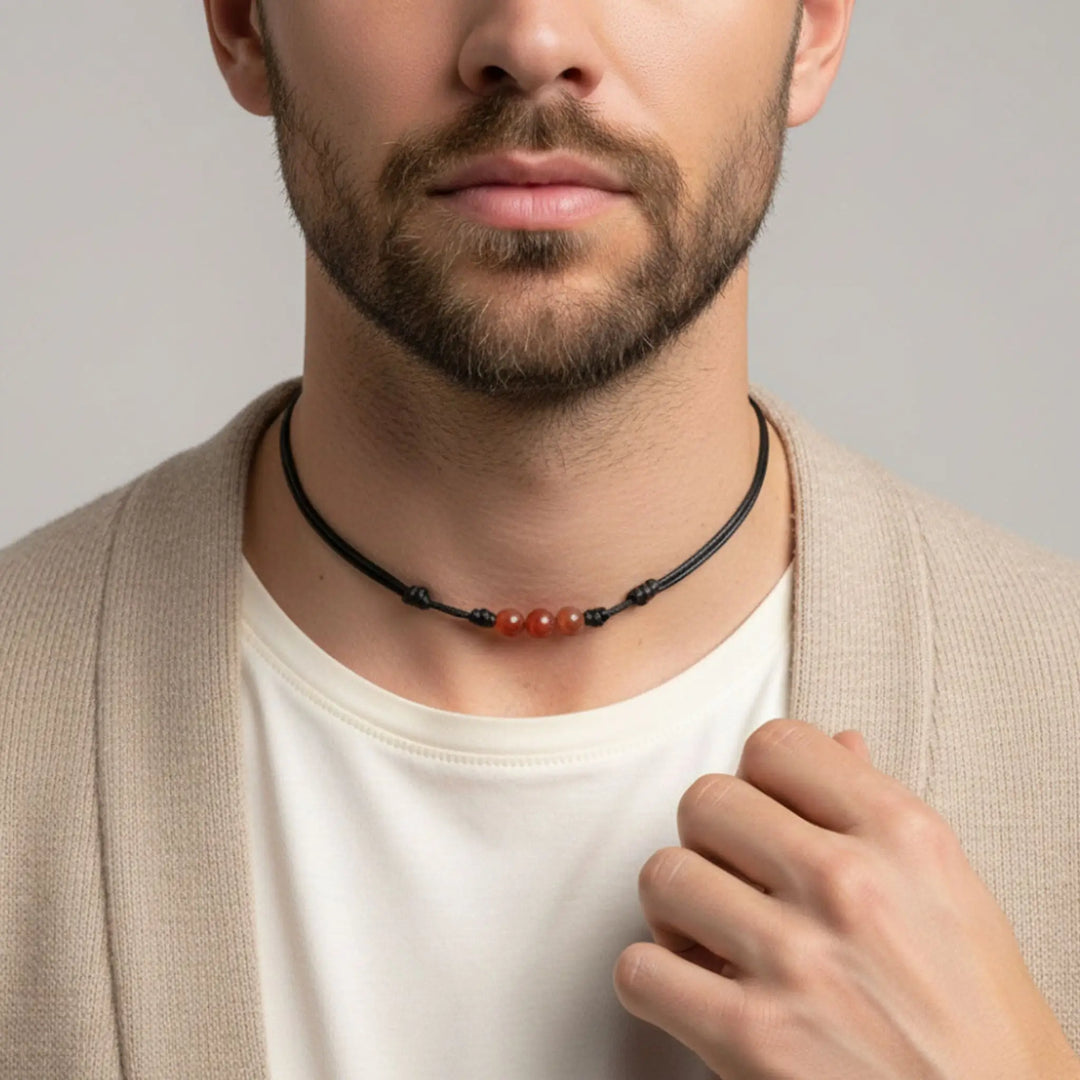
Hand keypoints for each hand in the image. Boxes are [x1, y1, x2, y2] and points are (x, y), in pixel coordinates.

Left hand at [613, 718, 1078, 1077]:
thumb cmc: (986, 1031)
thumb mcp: (955, 898)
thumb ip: (882, 814)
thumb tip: (839, 742)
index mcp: (904, 837)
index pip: (777, 744)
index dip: (758, 777)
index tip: (764, 812)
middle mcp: (848, 885)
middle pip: (705, 800)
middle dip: (708, 840)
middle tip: (733, 878)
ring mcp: (796, 960)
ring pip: (662, 874)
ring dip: (675, 910)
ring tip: (712, 938)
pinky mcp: (750, 1038)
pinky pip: (639, 968)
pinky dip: (654, 983)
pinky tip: (696, 994)